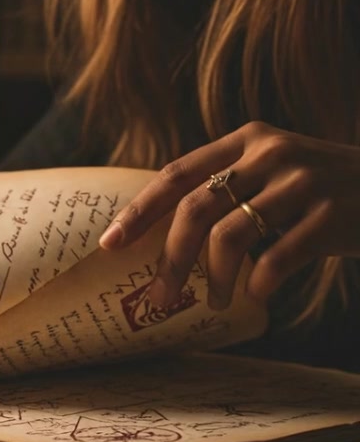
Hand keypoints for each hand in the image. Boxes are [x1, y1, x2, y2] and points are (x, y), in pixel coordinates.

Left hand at [98, 121, 359, 309]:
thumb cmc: (326, 190)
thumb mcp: (276, 169)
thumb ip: (230, 184)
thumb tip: (167, 235)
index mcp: (248, 139)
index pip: (178, 173)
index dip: (140, 210)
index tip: (110, 244)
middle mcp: (271, 152)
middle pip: (196, 209)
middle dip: (172, 258)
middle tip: (162, 296)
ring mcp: (303, 182)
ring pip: (231, 236)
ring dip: (215, 280)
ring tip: (218, 303)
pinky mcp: (331, 215)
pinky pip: (276, 259)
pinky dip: (258, 284)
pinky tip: (257, 296)